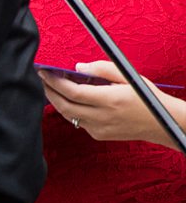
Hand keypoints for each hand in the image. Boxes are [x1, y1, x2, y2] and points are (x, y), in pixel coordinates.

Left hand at [39, 60, 184, 148]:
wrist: (162, 123)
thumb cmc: (146, 96)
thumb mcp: (128, 76)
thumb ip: (102, 69)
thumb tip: (78, 67)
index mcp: (110, 100)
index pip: (72, 92)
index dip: (54, 82)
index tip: (43, 71)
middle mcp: (102, 117)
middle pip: (64, 105)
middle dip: (48, 91)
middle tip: (41, 78)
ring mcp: (99, 129)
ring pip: (67, 115)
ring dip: (56, 101)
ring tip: (50, 87)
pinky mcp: (99, 135)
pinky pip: (77, 121)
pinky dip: (70, 110)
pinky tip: (69, 99)